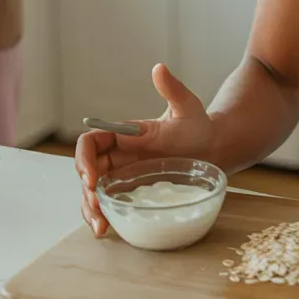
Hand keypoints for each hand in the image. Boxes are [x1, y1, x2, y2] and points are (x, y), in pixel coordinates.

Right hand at [75, 64, 216, 237]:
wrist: (214, 149)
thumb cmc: (199, 127)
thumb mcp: (188, 108)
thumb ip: (173, 90)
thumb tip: (159, 68)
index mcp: (125, 135)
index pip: (91, 143)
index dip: (84, 158)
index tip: (93, 176)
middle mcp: (120, 156)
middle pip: (87, 171)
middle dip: (86, 189)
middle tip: (97, 206)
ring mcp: (125, 176)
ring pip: (94, 192)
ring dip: (90, 209)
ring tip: (100, 227)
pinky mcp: (134, 194)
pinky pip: (110, 205)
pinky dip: (103, 218)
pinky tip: (107, 231)